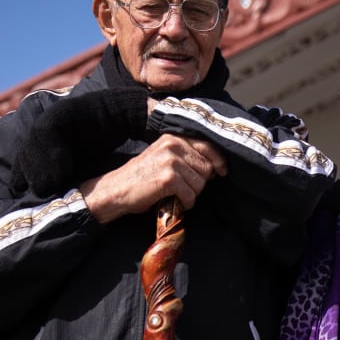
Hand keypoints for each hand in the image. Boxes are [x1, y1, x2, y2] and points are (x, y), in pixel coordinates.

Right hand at [80, 134, 227, 222]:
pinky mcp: (168, 178)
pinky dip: (186, 202)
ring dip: (192, 194)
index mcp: (173, 137)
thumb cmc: (143, 177)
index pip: (208, 145)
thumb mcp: (164, 157)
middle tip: (185, 188)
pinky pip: (191, 194)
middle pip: (207, 167)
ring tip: (177, 194)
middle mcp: (173, 145)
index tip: (222, 172)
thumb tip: (215, 166)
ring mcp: (171, 161)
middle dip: (200, 182)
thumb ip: (186, 155)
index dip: (219, 161)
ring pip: (200, 183)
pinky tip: (175, 202)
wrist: (117, 190)